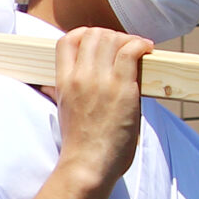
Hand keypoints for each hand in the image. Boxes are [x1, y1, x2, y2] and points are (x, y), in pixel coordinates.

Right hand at [51, 26, 152, 196]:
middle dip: (110, 35)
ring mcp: (101, 81)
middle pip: (92, 34)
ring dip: (127, 39)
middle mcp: (80, 76)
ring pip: (112, 38)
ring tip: (138, 49)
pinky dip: (141, 45)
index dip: (84, 34)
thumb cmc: (79, 144)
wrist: (87, 164)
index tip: (98, 43)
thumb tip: (51, 86)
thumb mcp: (63, 111)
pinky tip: (147, 51)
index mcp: (63, 82)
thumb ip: (60, 93)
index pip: (66, 40)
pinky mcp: (122, 88)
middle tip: (123, 47)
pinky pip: (131, 51)